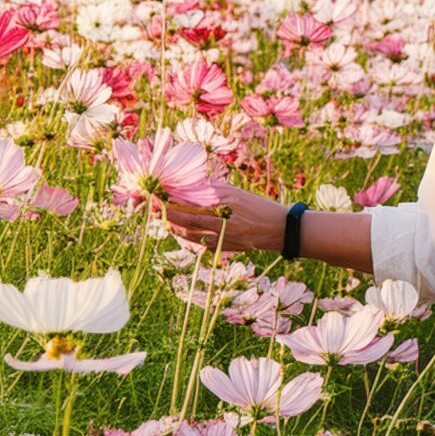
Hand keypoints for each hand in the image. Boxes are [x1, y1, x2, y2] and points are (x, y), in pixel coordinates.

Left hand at [166, 183, 288, 254]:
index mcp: (222, 210)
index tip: (157, 197)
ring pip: (190, 236)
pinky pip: (201, 243)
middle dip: (168, 215)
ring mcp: (221, 240)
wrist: (280, 230)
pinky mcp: (225, 248)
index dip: (171, 203)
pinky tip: (183, 231)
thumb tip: (192, 187)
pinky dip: (189, 237)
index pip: (189, 206)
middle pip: (186, 222)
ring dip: (175, 227)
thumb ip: (214, 191)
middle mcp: (220, 226)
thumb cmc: (260, 207)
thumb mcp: (237, 193)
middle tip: (154, 208)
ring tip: (165, 219)